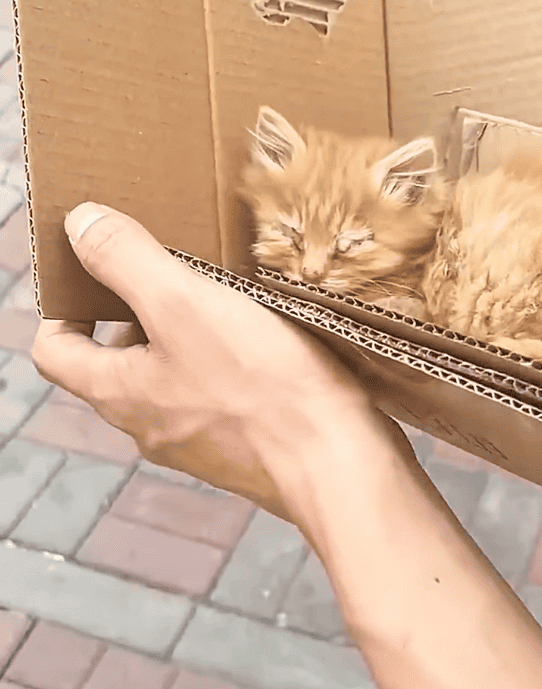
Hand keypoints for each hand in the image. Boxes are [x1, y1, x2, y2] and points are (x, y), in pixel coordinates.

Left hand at [32, 202, 398, 532]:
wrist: (338, 464)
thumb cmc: (262, 388)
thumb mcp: (184, 304)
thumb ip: (125, 261)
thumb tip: (79, 224)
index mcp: (119, 393)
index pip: (55, 351)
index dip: (63, 308)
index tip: (94, 275)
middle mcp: (149, 426)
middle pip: (118, 363)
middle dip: (138, 315)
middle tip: (175, 273)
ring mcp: (198, 444)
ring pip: (173, 379)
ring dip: (190, 339)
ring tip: (229, 301)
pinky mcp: (245, 450)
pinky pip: (220, 399)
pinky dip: (230, 367)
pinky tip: (270, 344)